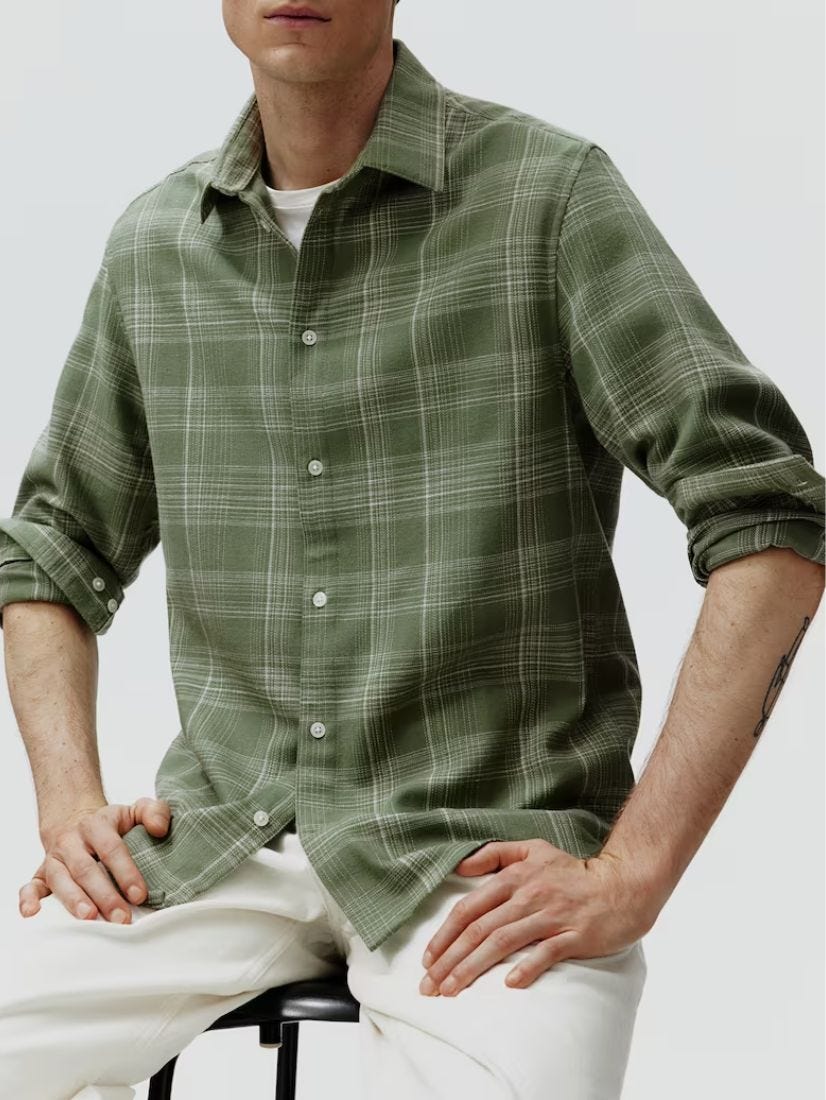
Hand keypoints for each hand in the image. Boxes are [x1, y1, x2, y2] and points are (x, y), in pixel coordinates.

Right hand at [19, 798, 171, 924]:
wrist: (74, 819)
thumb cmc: (109, 823)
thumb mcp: (134, 811)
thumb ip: (154, 812)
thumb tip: (160, 829)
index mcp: (96, 825)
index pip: (112, 849)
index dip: (126, 872)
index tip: (139, 894)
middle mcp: (72, 841)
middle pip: (86, 869)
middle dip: (104, 895)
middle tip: (121, 918)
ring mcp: (55, 858)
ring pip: (61, 880)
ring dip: (73, 900)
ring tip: (88, 918)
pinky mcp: (42, 873)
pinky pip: (31, 885)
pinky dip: (28, 899)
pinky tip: (33, 913)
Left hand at [418, 839, 651, 995]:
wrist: (622, 885)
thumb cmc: (573, 870)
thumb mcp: (533, 850)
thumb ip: (496, 854)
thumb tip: (461, 868)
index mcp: (515, 877)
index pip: (470, 908)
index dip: (445, 934)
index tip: (427, 959)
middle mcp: (529, 896)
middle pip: (480, 929)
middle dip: (450, 959)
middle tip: (429, 985)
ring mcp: (551, 917)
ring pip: (503, 942)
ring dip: (473, 968)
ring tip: (452, 989)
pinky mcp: (574, 936)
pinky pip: (546, 953)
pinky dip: (526, 967)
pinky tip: (509, 984)